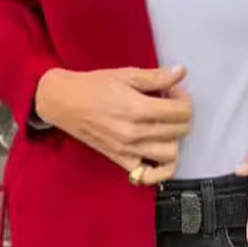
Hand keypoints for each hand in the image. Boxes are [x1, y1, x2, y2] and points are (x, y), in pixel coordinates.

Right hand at [35, 65, 191, 183]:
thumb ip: (156, 77)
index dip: (183, 99)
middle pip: (180, 131)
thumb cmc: (94, 86)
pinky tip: (156, 150)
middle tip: (167, 106)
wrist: (64, 103)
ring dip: (173, 139)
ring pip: (171, 154)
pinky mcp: (121, 161)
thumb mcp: (126, 74)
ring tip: (163, 126)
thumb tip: (181, 72)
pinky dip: (159, 167)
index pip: (182, 112)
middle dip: (180, 115)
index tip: (172, 93)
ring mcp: (129, 150)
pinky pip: (150, 175)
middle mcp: (136, 133)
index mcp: (138, 108)